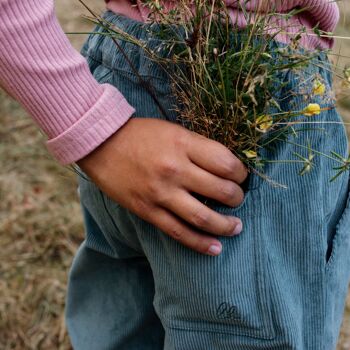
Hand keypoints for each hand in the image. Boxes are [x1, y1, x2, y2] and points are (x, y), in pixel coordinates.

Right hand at [77, 118, 247, 255]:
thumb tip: (224, 168)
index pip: (227, 164)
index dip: (241, 173)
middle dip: (237, 198)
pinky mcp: (148, 211)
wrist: (101, 143)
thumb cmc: (140, 135)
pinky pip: (179, 232)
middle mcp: (175, 169)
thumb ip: (198, 148)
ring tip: (236, 227)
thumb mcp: (173, 131)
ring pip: (203, 217)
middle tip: (238, 199)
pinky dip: (200, 243)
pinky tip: (215, 248)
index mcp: (184, 144)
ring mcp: (161, 193)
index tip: (240, 177)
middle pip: (221, 191)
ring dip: (226, 225)